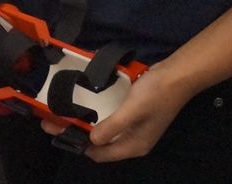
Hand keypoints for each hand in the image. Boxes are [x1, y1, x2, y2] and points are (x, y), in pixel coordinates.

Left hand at [42, 62, 189, 162]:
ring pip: (104, 131)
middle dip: (78, 134)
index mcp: (134, 145)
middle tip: (53, 121)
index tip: (58, 131)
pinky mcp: (134, 115)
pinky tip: (86, 105)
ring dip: (85, 124)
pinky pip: (110, 121)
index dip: (78, 145)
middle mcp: (133, 141)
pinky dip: (97, 116)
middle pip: (100, 144)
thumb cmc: (155, 94)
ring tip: (65, 113)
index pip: (100, 155)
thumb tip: (91, 140)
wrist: (178, 75)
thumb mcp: (131, 111)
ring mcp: (135, 128)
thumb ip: (111, 127)